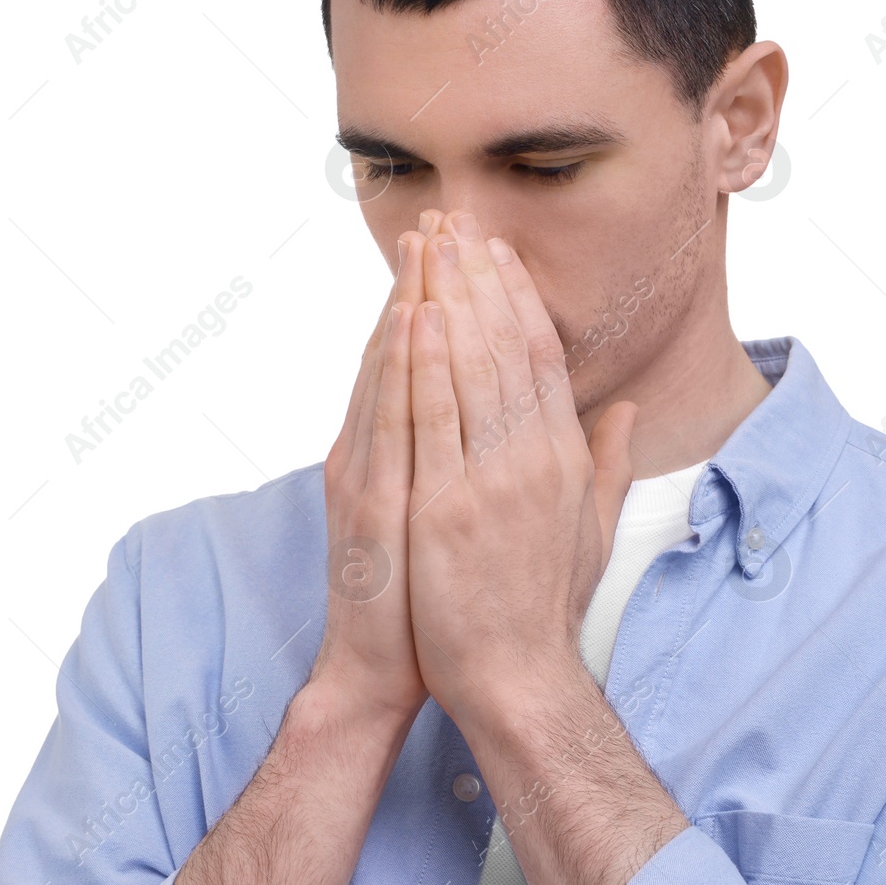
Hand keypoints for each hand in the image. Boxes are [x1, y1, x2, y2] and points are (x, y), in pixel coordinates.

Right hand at [310, 210, 446, 719]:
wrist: (391, 670)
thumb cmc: (434, 595)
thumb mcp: (460, 516)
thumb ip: (480, 463)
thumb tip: (518, 419)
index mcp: (405, 451)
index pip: (429, 361)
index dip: (448, 300)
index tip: (471, 245)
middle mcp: (378, 450)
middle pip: (403, 352)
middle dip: (425, 282)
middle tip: (442, 215)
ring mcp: (368, 472)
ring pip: (390, 372)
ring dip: (408, 302)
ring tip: (426, 242)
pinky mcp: (367, 503)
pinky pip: (387, 425)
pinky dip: (399, 370)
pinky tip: (413, 321)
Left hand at [404, 209, 638, 723]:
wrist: (518, 679)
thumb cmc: (546, 607)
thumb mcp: (593, 529)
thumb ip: (611, 463)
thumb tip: (627, 411)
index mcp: (565, 458)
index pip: (542, 358)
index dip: (518, 298)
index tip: (496, 253)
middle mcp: (534, 459)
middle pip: (505, 348)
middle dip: (477, 279)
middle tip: (454, 222)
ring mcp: (491, 481)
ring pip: (469, 371)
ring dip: (447, 300)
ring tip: (429, 246)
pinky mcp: (447, 508)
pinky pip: (434, 420)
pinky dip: (424, 364)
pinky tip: (413, 317)